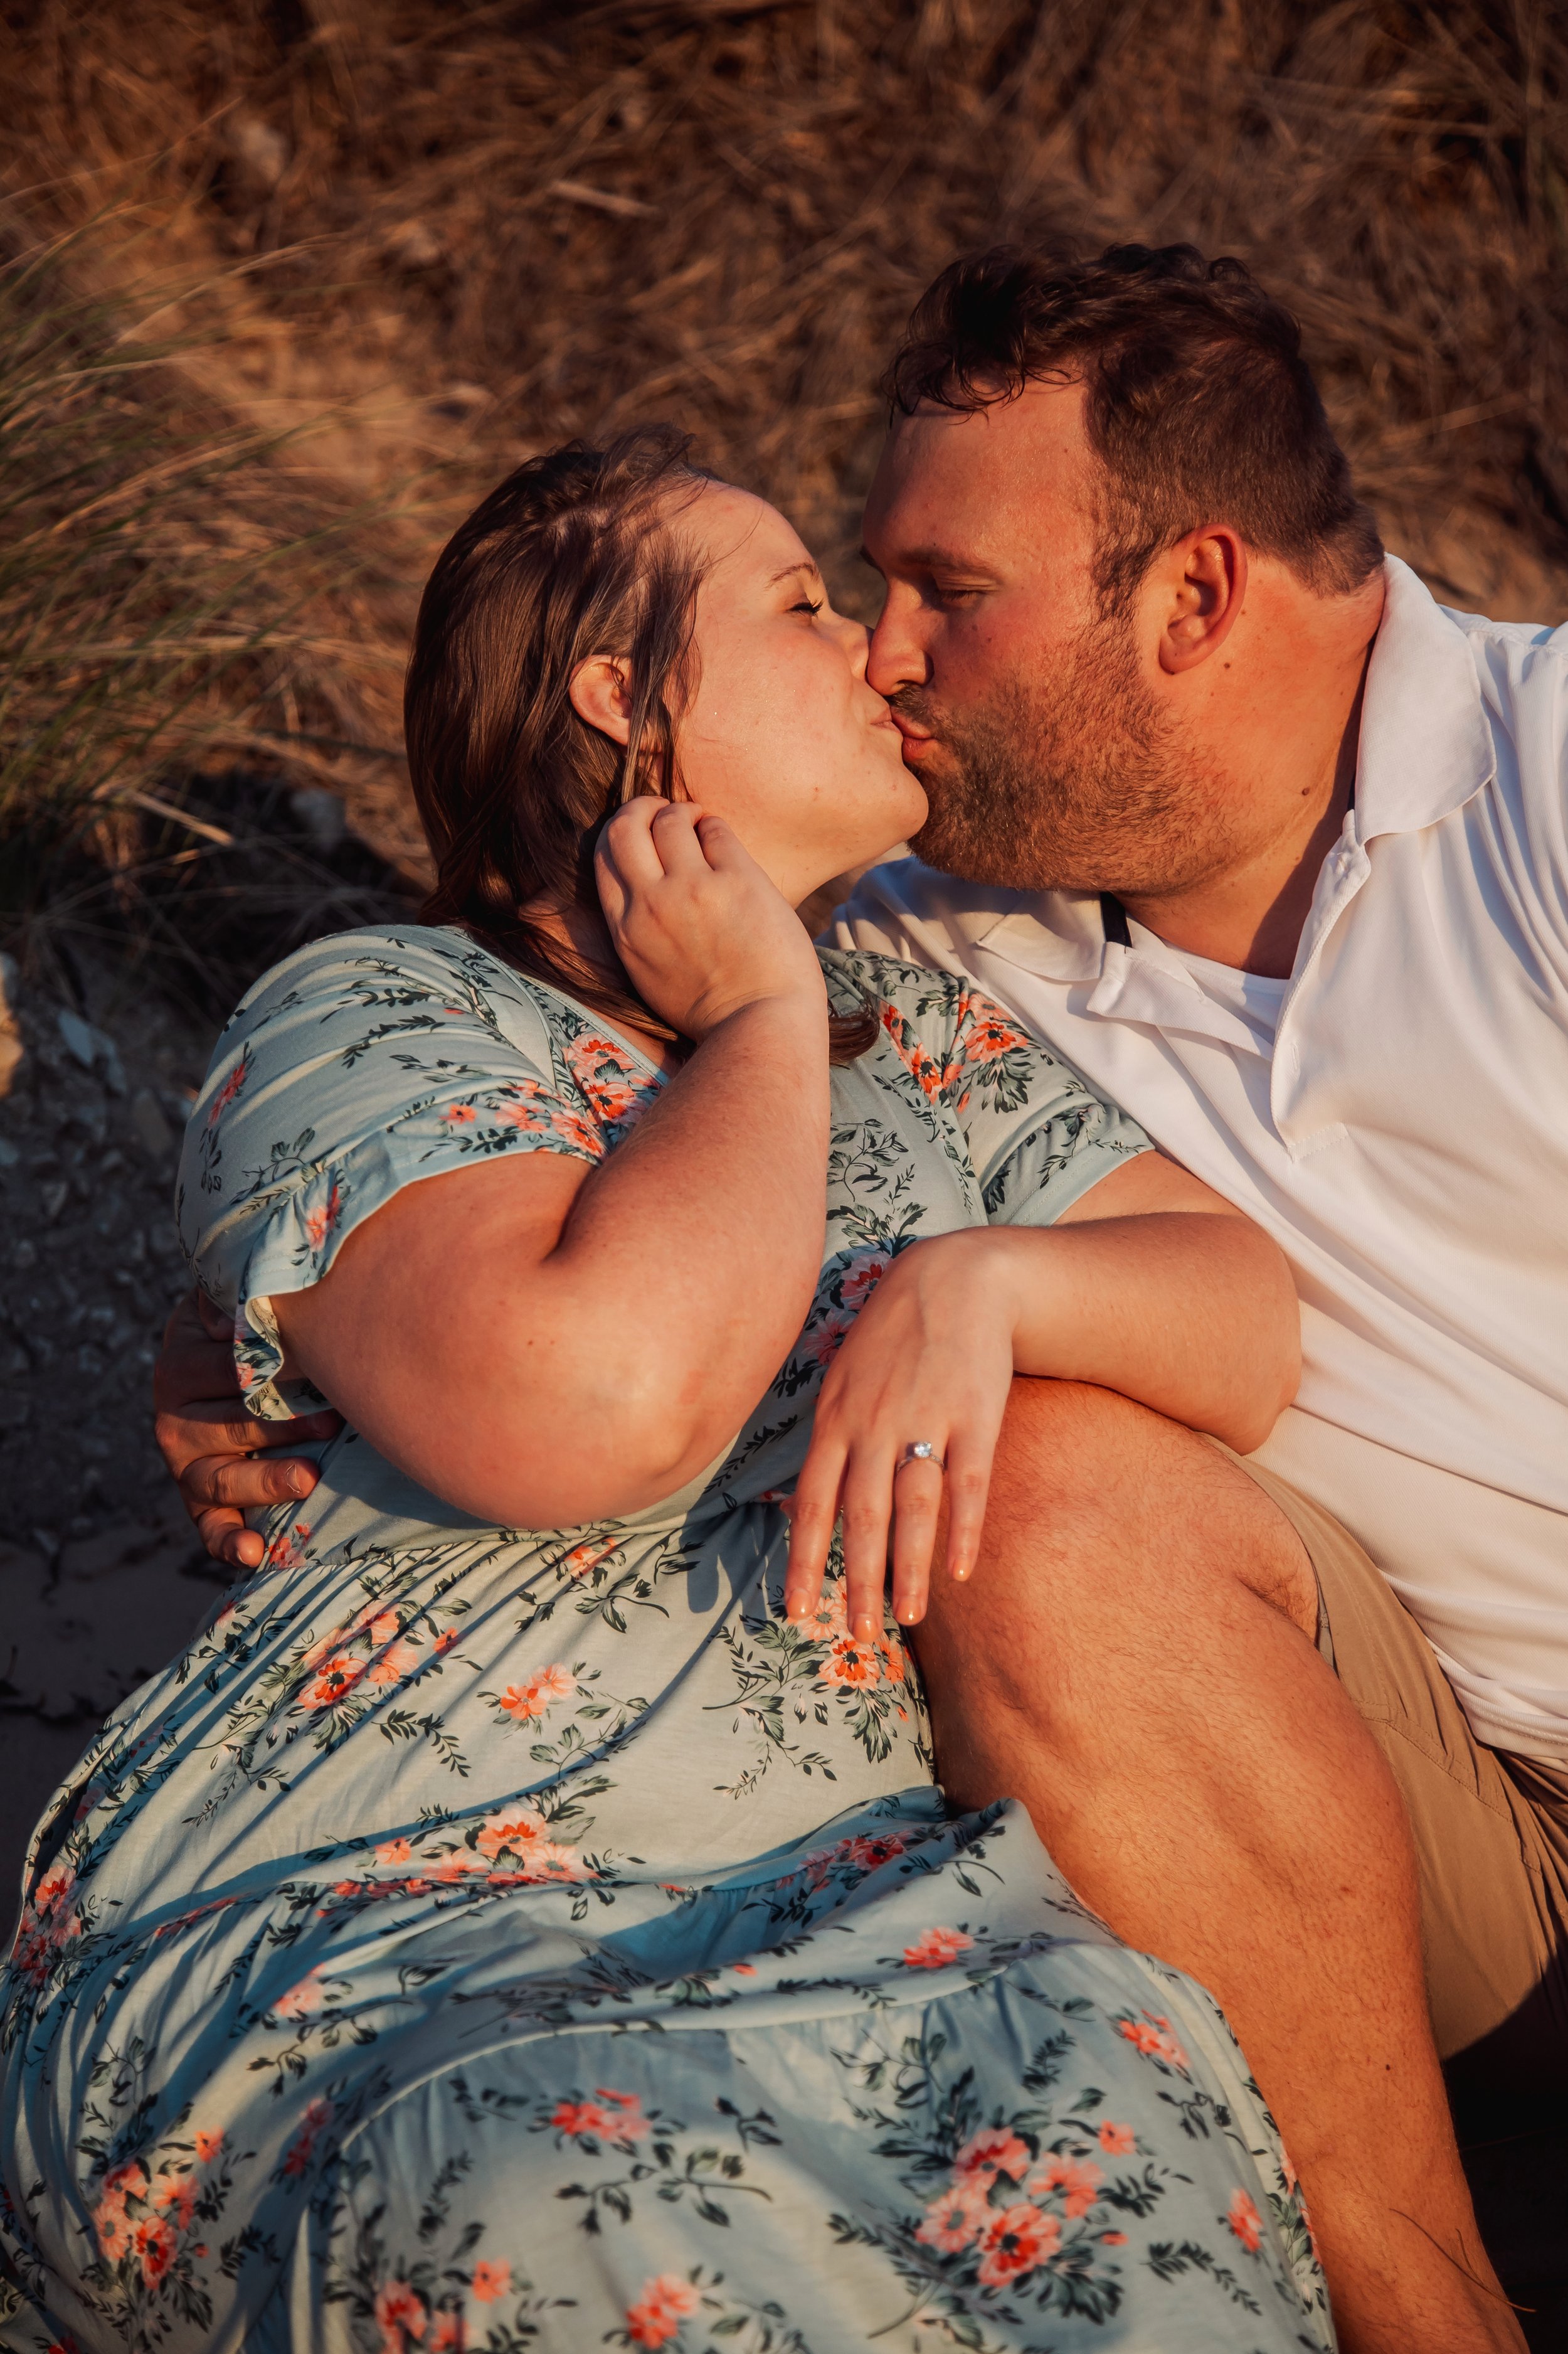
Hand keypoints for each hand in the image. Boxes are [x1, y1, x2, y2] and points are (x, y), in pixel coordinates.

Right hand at [153, 1289, 341, 1568]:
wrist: (219, 1361)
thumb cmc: (242, 1326)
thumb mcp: (231, 1301)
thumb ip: (231, 1296)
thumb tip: (233, 1319)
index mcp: (181, 1363)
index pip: (225, 1368)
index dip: (269, 1367)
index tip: (313, 1364)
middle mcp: (174, 1417)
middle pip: (228, 1424)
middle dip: (280, 1424)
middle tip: (329, 1423)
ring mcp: (185, 1464)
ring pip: (221, 1478)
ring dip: (265, 1480)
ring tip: (308, 1478)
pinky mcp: (200, 1502)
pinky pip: (209, 1529)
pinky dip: (229, 1543)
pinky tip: (253, 1555)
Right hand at [596, 797, 825, 1042]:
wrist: (759, 1029)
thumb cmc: (712, 1012)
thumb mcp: (650, 976)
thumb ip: (639, 931)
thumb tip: (645, 887)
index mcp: (626, 932)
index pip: (603, 858)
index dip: (620, 834)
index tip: (641, 833)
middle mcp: (651, 905)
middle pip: (624, 827)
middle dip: (641, 808)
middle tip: (664, 813)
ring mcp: (693, 890)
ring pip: (670, 819)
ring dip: (684, 814)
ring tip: (701, 826)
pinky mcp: (737, 882)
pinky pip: (716, 830)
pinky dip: (715, 826)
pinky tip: (724, 842)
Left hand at [783, 1232, 1016, 1644]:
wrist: (958, 1278)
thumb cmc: (895, 1335)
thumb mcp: (844, 1378)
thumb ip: (831, 1438)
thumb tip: (815, 1500)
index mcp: (835, 1419)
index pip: (811, 1503)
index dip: (803, 1560)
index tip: (798, 1612)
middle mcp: (873, 1424)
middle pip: (860, 1516)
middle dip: (856, 1581)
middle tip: (856, 1636)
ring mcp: (925, 1419)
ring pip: (912, 1508)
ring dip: (907, 1568)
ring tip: (905, 1619)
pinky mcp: (975, 1414)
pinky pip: (967, 1483)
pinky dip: (963, 1528)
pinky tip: (959, 1569)